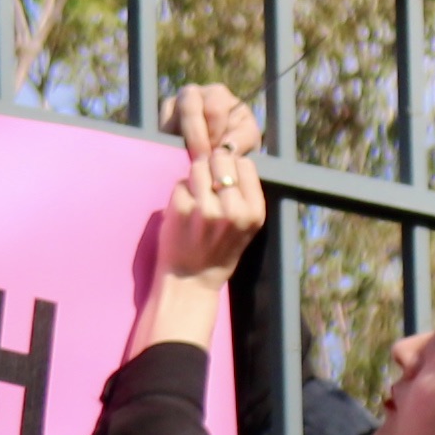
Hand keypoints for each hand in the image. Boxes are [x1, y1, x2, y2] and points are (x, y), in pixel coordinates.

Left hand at [158, 85, 263, 281]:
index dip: (232, 169)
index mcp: (254, 212)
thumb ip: (243, 194)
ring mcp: (206, 209)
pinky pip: (180, 182)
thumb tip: (229, 153)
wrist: (190, 281)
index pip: (245, 164)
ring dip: (194, 177)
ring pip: (198, 166)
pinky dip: (179, 193)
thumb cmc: (217, 251)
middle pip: (222, 158)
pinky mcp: (181, 209)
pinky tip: (183, 212)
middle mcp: (234, 210)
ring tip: (195, 199)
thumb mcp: (245, 226)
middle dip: (212, 166)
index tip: (225, 183)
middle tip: (206, 187)